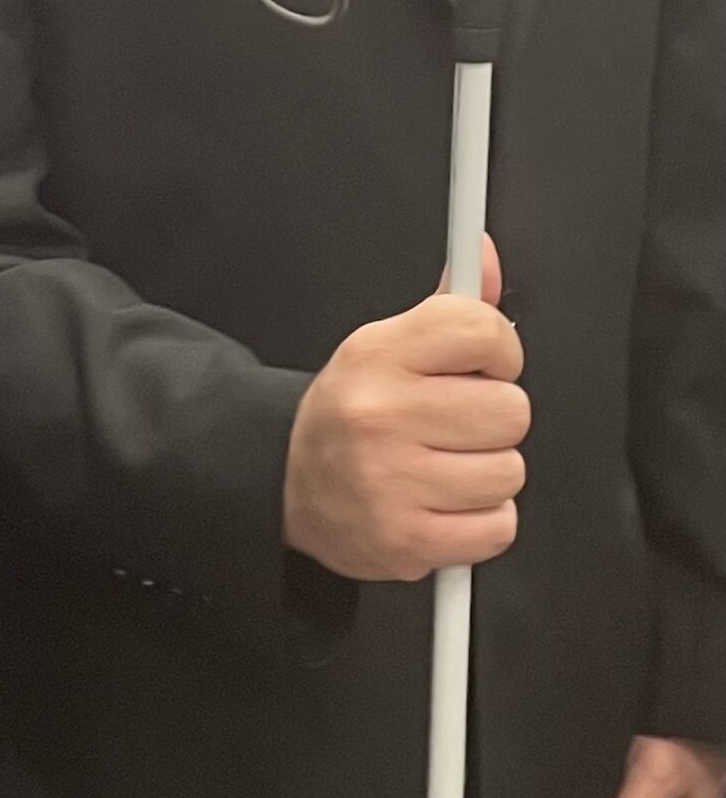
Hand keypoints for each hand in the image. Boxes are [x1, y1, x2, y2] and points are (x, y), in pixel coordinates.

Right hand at [283, 236, 528, 581]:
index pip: (483, 332)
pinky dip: (481, 522)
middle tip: (455, 424)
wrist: (287, 481)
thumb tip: (486, 257)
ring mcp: (391, 481)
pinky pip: (499, 527)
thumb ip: (448, 306)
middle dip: (493, 421)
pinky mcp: (406, 540)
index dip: (499, 352)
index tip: (481, 366)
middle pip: (510, 410)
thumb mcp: (386, 346)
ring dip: (487, 475)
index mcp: (378, 353)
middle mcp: (381, 413)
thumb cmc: (350, 412)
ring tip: (444, 467)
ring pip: (509, 472)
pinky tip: (444, 504)